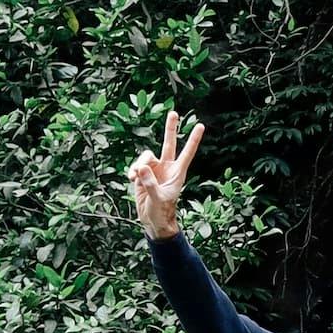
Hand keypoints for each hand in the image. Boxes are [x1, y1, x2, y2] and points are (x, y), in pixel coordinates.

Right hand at [129, 109, 202, 239]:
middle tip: (174, 113)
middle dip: (170, 128)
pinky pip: (136, 166)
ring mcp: (154, 170)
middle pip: (169, 144)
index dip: (193, 140)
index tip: (200, 126)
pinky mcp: (142, 174)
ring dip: (139, 164)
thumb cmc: (161, 211)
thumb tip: (141, 168)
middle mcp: (166, 167)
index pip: (187, 153)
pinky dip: (132, 171)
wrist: (152, 219)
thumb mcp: (158, 199)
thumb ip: (150, 183)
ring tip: (136, 178)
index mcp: (178, 172)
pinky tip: (132, 180)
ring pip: (146, 156)